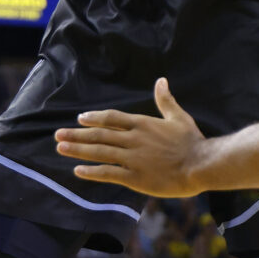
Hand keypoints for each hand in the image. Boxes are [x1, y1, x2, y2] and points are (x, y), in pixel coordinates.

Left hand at [54, 78, 205, 196]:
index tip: (80, 119)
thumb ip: (165, 100)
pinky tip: (78, 170)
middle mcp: (133, 139)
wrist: (201, 164)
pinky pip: (108, 173)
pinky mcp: (135, 177)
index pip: (112, 118)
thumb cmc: (192, 141)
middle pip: (100, 135)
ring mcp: (132, 158)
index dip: (95, 118)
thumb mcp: (178, 117)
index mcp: (142, 124)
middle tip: (58, 135)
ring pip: (100, 152)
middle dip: (77, 135)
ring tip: (61, 147)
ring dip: (78, 149)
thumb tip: (161, 80)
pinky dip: (91, 171)